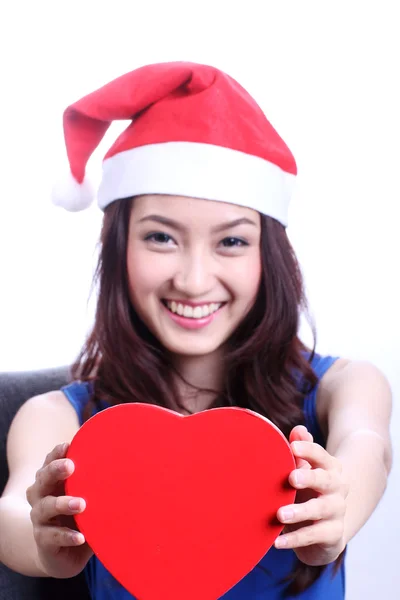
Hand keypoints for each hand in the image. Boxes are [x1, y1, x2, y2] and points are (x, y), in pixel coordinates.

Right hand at [26, 443, 92, 577]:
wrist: (60, 556)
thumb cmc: (77, 516)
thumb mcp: (85, 496)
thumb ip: (96, 483)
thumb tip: (129, 463)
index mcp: (51, 481)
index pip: (49, 462)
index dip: (56, 454)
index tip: (67, 446)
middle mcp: (41, 496)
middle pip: (43, 479)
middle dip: (55, 470)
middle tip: (70, 466)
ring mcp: (40, 519)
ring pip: (46, 507)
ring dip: (63, 504)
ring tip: (81, 504)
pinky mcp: (44, 541)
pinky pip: (52, 536)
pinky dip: (67, 536)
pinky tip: (80, 537)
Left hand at [275, 426, 347, 565]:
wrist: (329, 529)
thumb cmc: (309, 491)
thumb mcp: (305, 470)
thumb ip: (301, 451)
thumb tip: (299, 430)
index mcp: (329, 468)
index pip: (321, 455)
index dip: (308, 450)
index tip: (293, 447)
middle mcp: (337, 488)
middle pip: (325, 480)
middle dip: (309, 478)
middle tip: (291, 478)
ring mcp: (337, 511)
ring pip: (320, 509)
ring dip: (300, 511)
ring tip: (280, 514)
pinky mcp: (333, 535)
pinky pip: (314, 536)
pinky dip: (295, 539)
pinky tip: (277, 541)